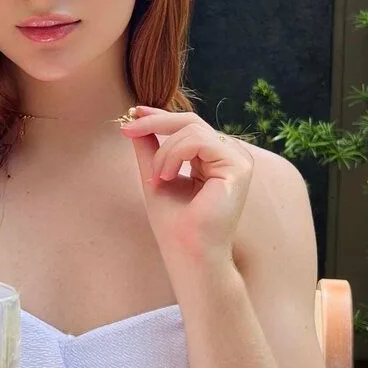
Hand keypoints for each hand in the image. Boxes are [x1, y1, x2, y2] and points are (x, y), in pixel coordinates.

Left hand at [120, 107, 253, 266]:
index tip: (132, 112)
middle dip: (155, 122)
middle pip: (191, 121)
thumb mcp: (156, 176)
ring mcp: (238, 160)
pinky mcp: (238, 167)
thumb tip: (135, 121)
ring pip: (192, 130)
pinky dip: (175, 155)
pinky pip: (199, 142)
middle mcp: (230, 156)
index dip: (160, 116)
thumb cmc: (175, 225)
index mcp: (215, 158)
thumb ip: (150, 149)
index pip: (188, 127)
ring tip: (157, 178)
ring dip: (164, 151)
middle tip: (128, 128)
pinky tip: (168, 177)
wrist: (189, 255)